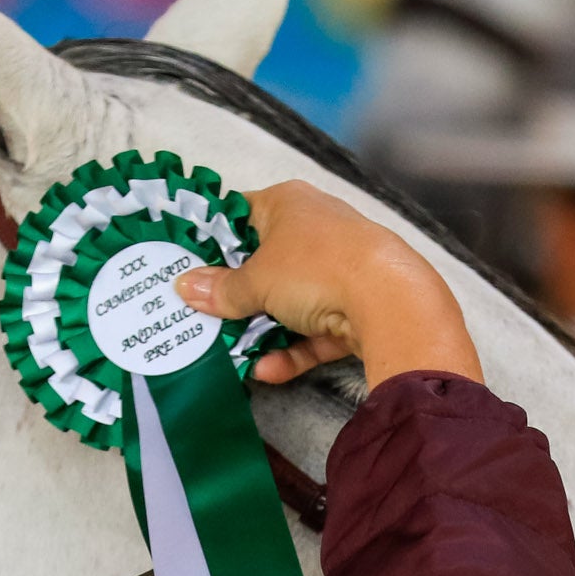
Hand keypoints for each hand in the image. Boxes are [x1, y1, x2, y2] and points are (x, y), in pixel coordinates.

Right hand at [173, 181, 482, 388]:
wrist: (389, 300)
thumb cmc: (313, 269)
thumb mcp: (256, 281)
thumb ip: (221, 289)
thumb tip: (185, 287)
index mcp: (289, 204)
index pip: (241, 213)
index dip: (213, 238)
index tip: (186, 265)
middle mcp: (316, 229)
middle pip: (265, 262)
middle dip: (236, 293)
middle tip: (199, 315)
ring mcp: (339, 269)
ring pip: (290, 301)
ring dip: (263, 329)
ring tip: (229, 352)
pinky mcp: (357, 307)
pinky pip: (315, 330)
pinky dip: (293, 350)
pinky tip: (266, 371)